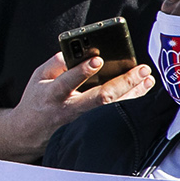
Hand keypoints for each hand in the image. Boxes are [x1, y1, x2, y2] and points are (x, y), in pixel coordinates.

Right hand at [1, 51, 154, 155]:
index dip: (83, 71)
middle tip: (140, 70)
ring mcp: (84, 116)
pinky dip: (131, 97)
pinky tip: (143, 87)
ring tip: (147, 76)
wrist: (32, 128)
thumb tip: (77, 52)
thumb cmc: (37, 98)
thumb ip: (55, 63)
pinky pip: (115, 109)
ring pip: (112, 105)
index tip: (98, 60)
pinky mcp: (93, 121)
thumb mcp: (38, 77)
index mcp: (53, 93)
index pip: (68, 81)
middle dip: (123, 82)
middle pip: (100, 97)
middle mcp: (70, 106)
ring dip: (133, 91)